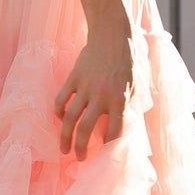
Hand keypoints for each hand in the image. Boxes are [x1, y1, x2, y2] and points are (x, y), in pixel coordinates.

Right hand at [55, 26, 133, 159]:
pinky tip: (60, 120)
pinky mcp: (73, 78)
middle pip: (85, 129)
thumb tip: (124, 126)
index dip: (109, 146)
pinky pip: (61, 100)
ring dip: (65, 137)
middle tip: (79, 159)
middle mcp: (101, 96)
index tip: (105, 154)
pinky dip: (58, 112)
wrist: (112, 35)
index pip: (114, 131)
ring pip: (69, 118)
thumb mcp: (136, 85)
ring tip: (64, 150)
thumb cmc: (128, 61)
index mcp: (120, 99)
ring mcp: (85, 87)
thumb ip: (130, 106)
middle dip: (81, 148)